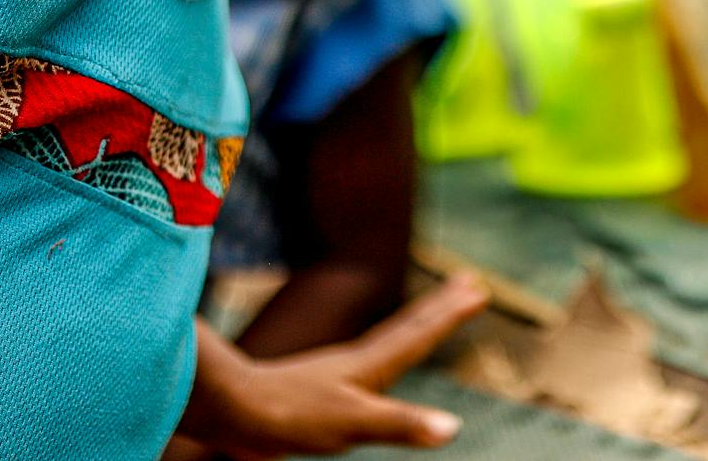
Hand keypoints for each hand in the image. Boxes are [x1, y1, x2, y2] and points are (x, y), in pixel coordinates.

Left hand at [182, 274, 489, 459]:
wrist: (229, 410)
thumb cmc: (290, 416)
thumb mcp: (352, 423)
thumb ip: (400, 423)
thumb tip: (452, 427)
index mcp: (370, 366)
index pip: (418, 333)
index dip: (450, 313)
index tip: (478, 287)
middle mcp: (356, 362)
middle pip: (407, 326)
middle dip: (440, 306)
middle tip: (467, 281)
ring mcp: (335, 374)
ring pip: (385, 340)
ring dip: (414, 324)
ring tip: (428, 316)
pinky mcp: (315, 390)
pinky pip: (364, 361)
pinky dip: (383, 352)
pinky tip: (371, 367)